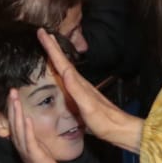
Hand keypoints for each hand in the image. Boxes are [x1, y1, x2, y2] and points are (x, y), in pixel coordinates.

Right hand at [4, 93, 59, 162]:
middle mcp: (19, 141)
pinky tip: (27, 119)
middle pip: (13, 120)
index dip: (12, 106)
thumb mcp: (34, 142)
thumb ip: (30, 131)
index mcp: (19, 138)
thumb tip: (29, 117)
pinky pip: (29, 139)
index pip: (14, 119)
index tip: (12, 92)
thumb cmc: (41, 158)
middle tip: (12, 91)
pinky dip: (28, 128)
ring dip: (17, 113)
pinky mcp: (32, 152)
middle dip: (12, 105)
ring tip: (15, 100)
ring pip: (18, 127)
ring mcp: (24, 147)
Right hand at [37, 29, 144, 148]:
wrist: (119, 129)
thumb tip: (66, 71)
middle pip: (62, 61)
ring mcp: (81, 89)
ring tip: (48, 46)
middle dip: (52, 47)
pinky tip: (59, 72)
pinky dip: (60, 71)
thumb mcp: (88, 107)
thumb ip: (77, 90)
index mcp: (79, 84)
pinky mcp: (81, 97)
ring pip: (64, 68)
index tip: (42, 32)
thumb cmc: (104, 121)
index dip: (51, 48)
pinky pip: (67, 79)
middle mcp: (79, 83)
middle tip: (42, 33)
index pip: (62, 62)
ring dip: (56, 56)